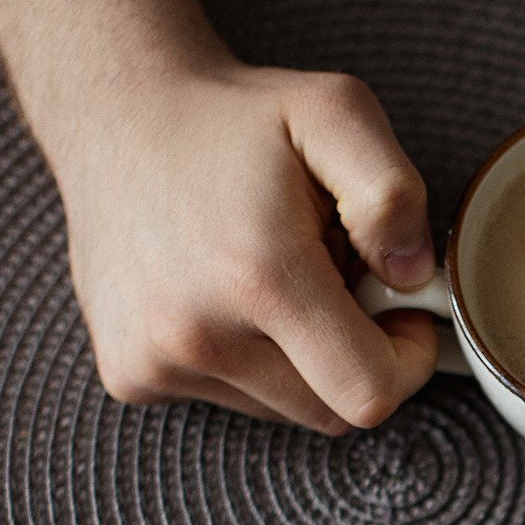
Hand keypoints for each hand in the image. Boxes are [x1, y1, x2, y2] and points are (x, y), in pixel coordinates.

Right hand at [47, 57, 438, 433]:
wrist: (113, 113)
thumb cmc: (233, 116)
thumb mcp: (338, 111)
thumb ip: (394, 195)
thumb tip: (412, 279)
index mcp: (260, 277)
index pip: (368, 395)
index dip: (406, 362)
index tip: (399, 313)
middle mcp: (198, 334)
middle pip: (330, 412)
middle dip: (354, 356)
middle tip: (335, 279)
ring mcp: (154, 362)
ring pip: (281, 409)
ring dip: (299, 358)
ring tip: (271, 277)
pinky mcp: (129, 373)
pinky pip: (227, 398)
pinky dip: (246, 359)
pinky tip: (224, 294)